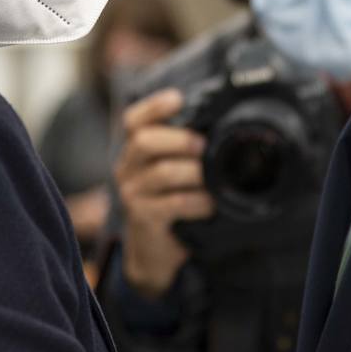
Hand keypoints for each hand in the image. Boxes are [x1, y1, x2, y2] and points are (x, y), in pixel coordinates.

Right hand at [115, 88, 214, 297]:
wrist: (154, 252)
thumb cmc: (171, 203)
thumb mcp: (173, 172)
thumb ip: (185, 150)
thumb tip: (223, 126)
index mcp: (135, 150)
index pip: (134, 119)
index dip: (154, 106)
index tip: (178, 99)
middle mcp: (127, 168)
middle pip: (143, 140)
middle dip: (180, 139)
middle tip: (204, 146)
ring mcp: (132, 193)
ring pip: (162, 172)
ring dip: (194, 173)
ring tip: (213, 179)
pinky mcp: (143, 218)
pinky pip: (173, 204)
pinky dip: (198, 202)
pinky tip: (210, 205)